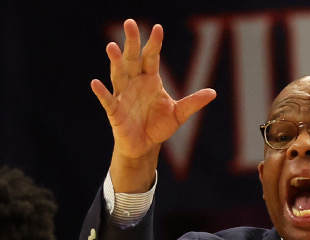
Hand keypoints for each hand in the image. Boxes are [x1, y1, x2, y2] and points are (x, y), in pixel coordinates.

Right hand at [91, 19, 216, 190]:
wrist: (145, 146)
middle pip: (132, 59)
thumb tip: (213, 92)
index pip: (152, 57)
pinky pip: (107, 100)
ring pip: (118, 74)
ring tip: (112, 47)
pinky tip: (96, 83)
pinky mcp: (114, 111)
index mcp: (150, 79)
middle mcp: (135, 82)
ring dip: (115, 62)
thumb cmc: (159, 126)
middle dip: (131, 42)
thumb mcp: (179, 114)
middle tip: (130, 23)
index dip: (154, 43)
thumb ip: (193, 102)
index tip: (158, 28)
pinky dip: (102, 92)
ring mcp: (123, 95)